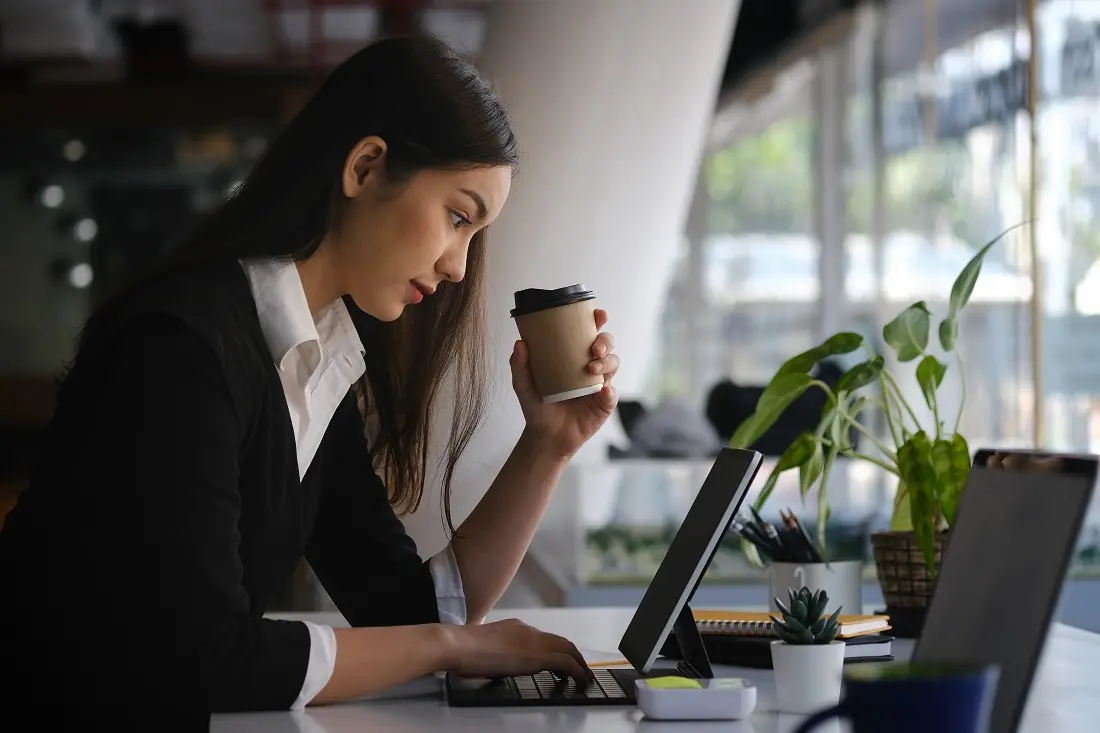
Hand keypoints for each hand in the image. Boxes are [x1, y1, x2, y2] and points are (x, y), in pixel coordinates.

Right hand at [443, 618, 591, 684]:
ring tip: (582, 676)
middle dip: (571, 654)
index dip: (553, 649)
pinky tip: (578, 680)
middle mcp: (528, 631)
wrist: (458, 645)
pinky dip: (576, 671)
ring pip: (567, 648)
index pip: (542, 638)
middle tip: (578, 669)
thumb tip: (496, 663)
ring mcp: (534, 642)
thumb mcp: (483, 647)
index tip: (557, 662)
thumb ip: (496, 651)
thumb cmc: (463, 649)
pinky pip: (566, 662)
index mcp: (515, 628)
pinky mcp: (538, 657)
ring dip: (578, 663)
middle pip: (560, 641)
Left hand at [510, 309, 618, 458]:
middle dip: (605, 340)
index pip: (588, 332)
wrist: (545, 436)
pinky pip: (612, 393)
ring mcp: (599, 384)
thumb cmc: (536, 406)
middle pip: (607, 345)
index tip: (598, 315)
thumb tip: (520, 343)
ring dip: (606, 362)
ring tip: (591, 368)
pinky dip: (609, 391)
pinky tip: (601, 391)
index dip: (597, 321)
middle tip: (594, 348)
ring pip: (613, 364)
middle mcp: (589, 366)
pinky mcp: (604, 402)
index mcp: (573, 356)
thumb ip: (519, 365)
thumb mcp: (523, 385)